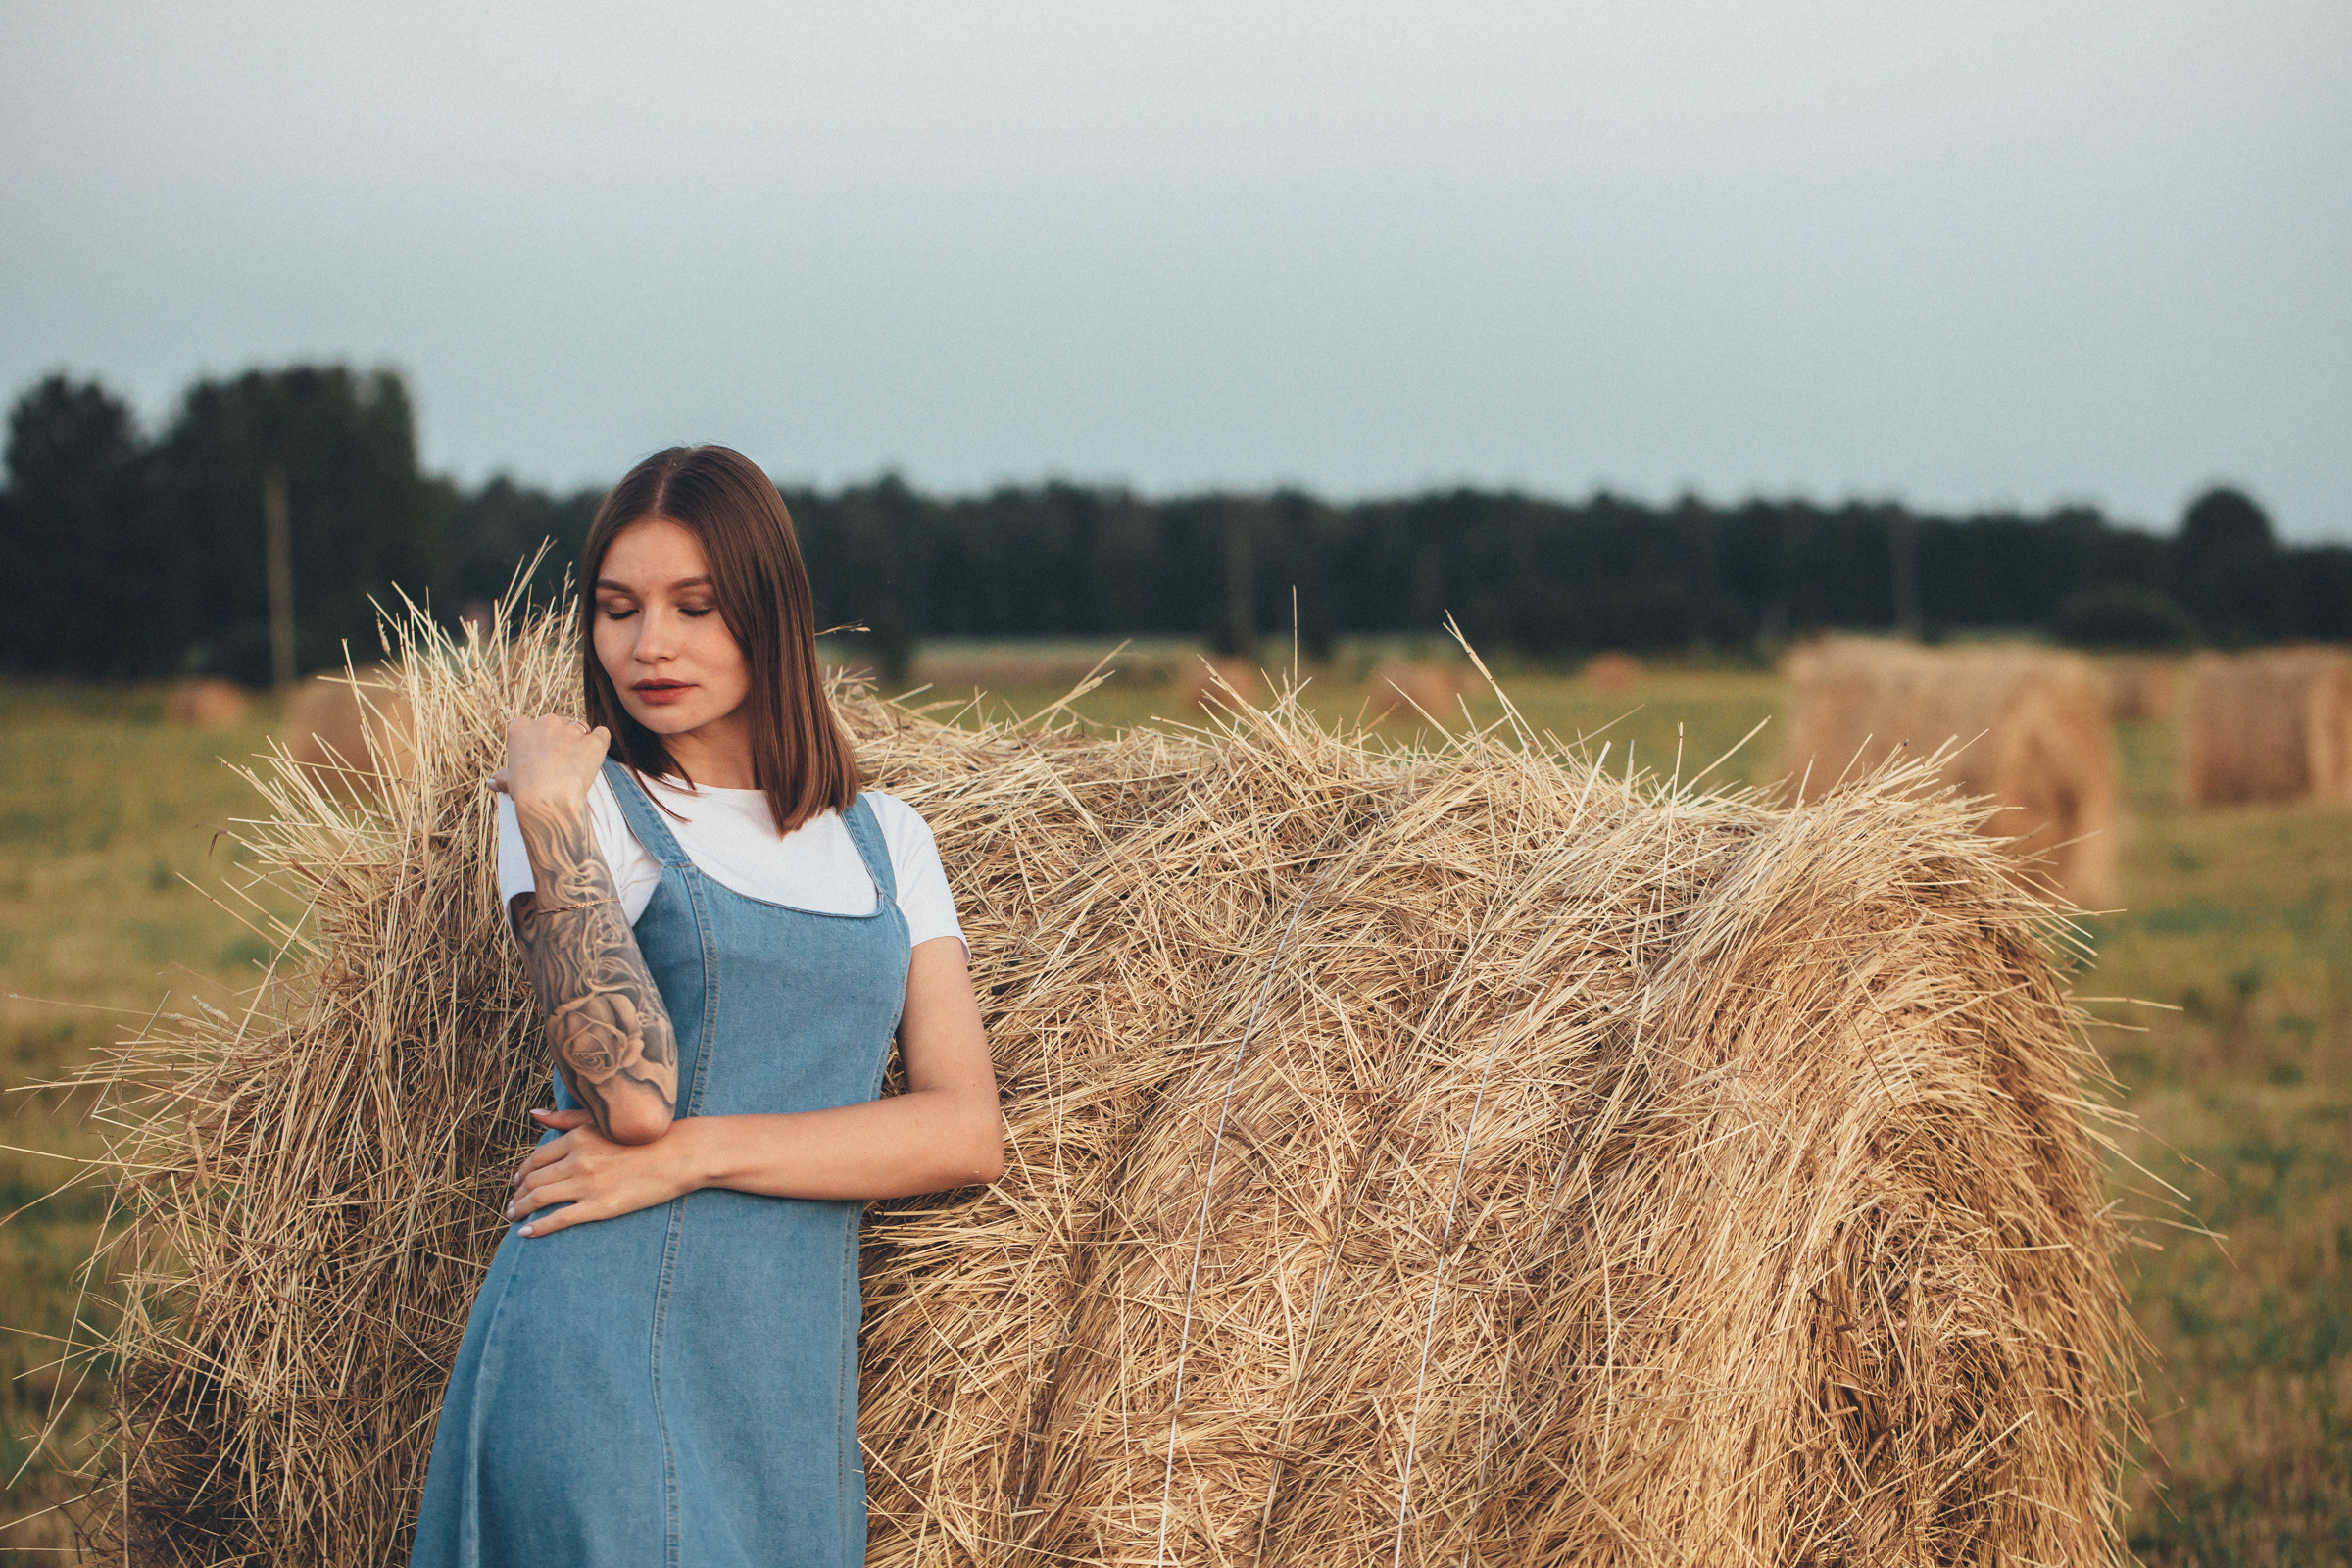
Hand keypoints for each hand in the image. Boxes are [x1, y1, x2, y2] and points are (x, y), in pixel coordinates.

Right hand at [490, 716, 610, 815]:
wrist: (548, 800)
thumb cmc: (525, 792)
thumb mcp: (510, 782)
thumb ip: (504, 777)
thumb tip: (492, 782)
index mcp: (521, 727)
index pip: (533, 726)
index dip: (539, 741)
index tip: (540, 757)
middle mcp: (546, 722)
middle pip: (557, 723)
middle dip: (560, 738)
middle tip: (560, 761)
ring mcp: (571, 730)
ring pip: (579, 727)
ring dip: (580, 740)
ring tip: (577, 762)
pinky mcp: (593, 741)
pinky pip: (602, 734)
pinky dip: (600, 742)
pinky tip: (596, 754)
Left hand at [506, 1108, 696, 1236]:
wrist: (682, 1153)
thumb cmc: (648, 1136)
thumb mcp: (605, 1121)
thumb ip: (568, 1118)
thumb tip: (535, 1114)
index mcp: (579, 1137)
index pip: (537, 1158)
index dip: (522, 1172)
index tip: (517, 1182)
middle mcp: (578, 1159)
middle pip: (534, 1180)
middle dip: (518, 1194)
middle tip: (512, 1205)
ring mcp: (588, 1183)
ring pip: (539, 1199)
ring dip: (521, 1209)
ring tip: (515, 1217)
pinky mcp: (600, 1206)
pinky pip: (558, 1219)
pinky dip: (538, 1227)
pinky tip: (526, 1233)